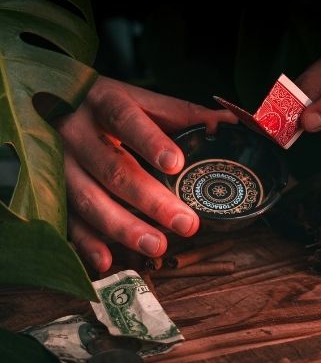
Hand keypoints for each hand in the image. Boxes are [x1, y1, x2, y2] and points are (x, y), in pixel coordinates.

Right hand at [54, 76, 236, 271]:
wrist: (48, 104)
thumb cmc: (107, 105)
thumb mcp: (140, 100)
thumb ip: (181, 114)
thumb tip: (229, 123)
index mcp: (104, 103)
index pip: (127, 120)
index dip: (150, 142)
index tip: (176, 165)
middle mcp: (78, 134)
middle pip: (113, 169)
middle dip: (150, 200)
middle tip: (186, 223)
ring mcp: (60, 165)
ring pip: (89, 200)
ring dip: (124, 227)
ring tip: (157, 246)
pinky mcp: (53, 191)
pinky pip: (67, 220)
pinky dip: (86, 243)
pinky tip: (106, 261)